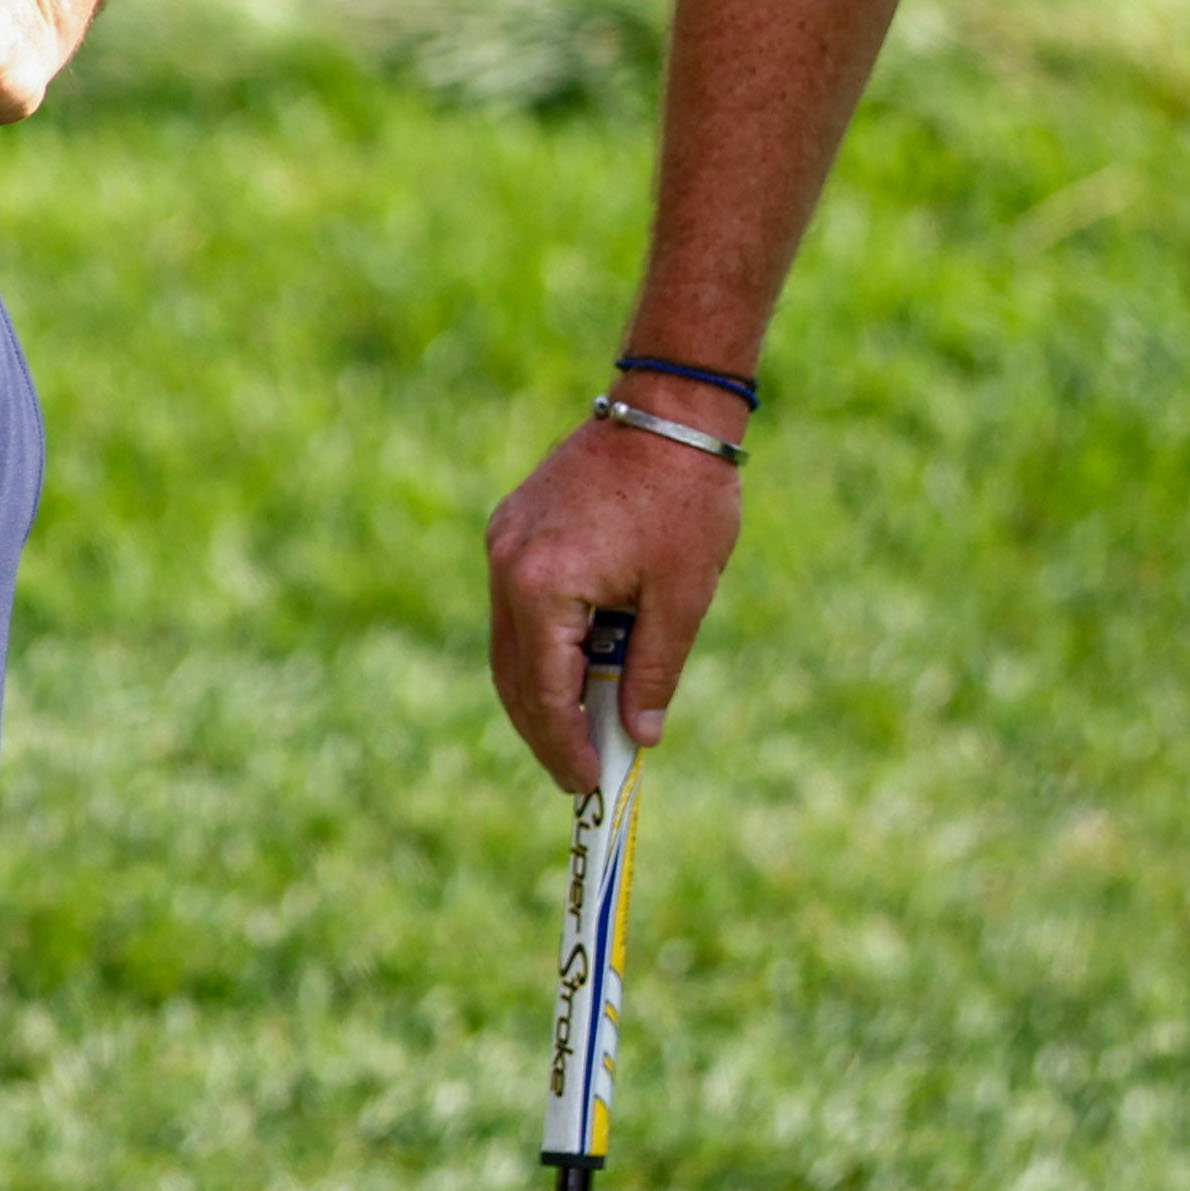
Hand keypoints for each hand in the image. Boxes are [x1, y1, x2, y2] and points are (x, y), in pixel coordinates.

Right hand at [485, 407, 744, 792]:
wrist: (669, 407)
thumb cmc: (685, 499)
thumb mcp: (681, 599)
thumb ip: (654, 673)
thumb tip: (639, 735)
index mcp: (543, 587)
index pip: (544, 693)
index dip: (564, 745)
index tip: (588, 783)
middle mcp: (507, 566)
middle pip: (514, 675)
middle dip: (546, 729)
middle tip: (579, 771)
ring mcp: (504, 541)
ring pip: (510, 642)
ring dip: (543, 688)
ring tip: (582, 727)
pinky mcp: (514, 524)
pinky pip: (518, 605)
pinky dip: (543, 643)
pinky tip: (580, 665)